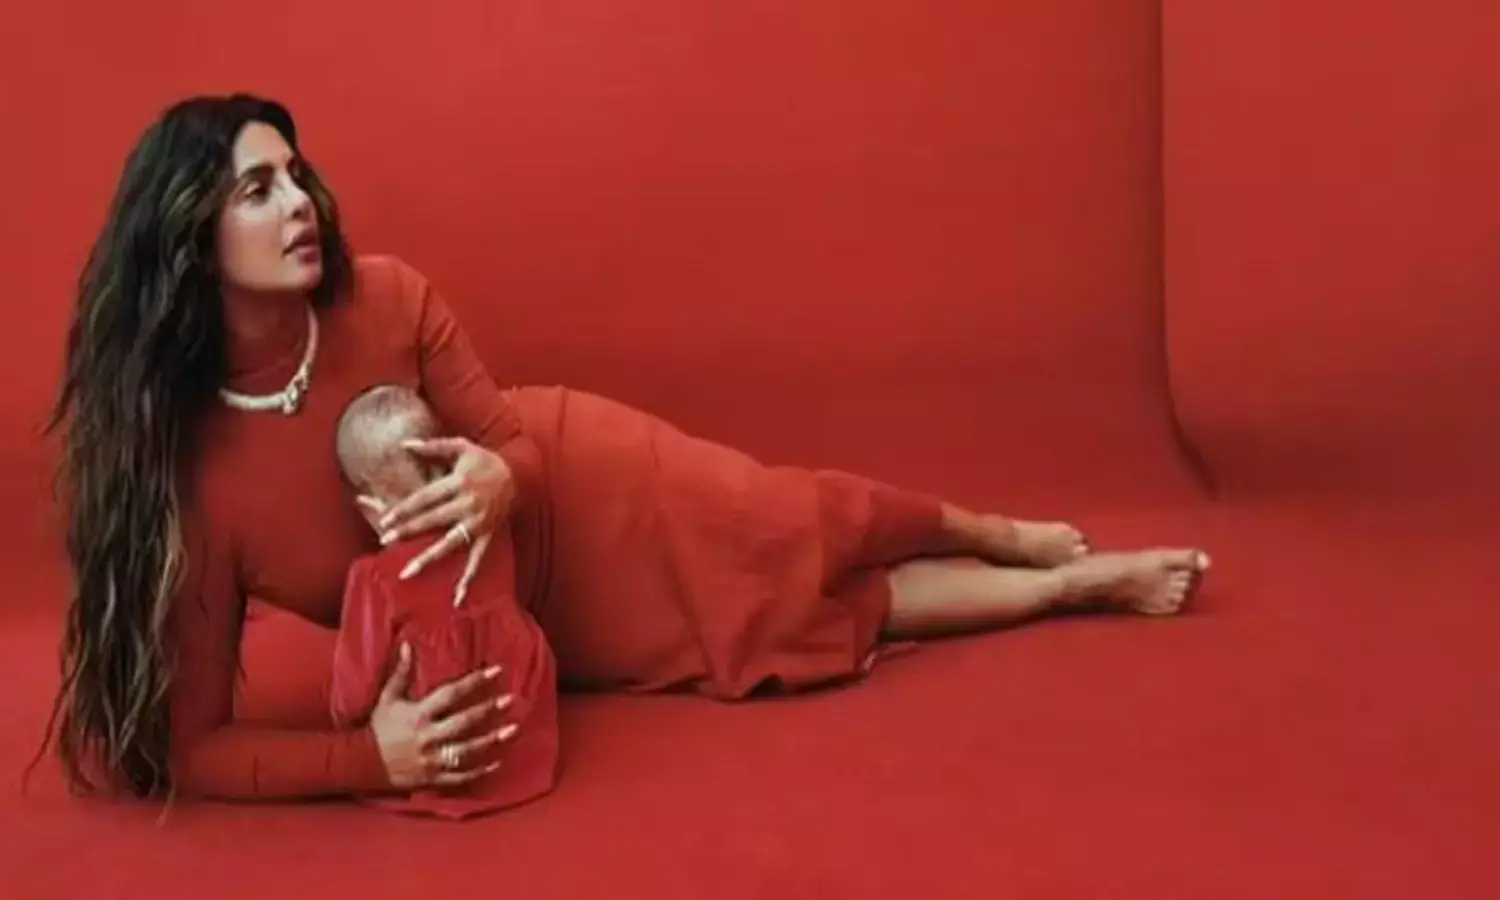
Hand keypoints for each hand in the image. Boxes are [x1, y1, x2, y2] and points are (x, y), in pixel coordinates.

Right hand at [368, 642, 519, 789]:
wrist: (361, 763)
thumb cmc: (378, 727)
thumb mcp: (387, 698)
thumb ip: (401, 673)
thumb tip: (407, 645)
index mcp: (419, 714)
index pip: (451, 694)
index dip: (474, 681)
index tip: (496, 671)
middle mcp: (428, 736)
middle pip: (464, 722)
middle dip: (488, 710)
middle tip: (511, 700)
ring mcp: (431, 759)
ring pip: (466, 750)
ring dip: (490, 740)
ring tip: (512, 730)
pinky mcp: (432, 778)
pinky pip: (459, 777)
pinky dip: (478, 772)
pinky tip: (496, 764)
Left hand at [373, 436, 515, 579]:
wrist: (520, 475)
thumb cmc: (484, 460)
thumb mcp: (461, 446)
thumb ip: (432, 446)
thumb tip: (404, 444)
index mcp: (460, 482)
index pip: (425, 498)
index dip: (404, 509)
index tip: (384, 519)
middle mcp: (469, 504)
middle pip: (432, 520)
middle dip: (407, 531)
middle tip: (384, 540)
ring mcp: (479, 523)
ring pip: (449, 544)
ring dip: (426, 558)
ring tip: (405, 572)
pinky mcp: (488, 535)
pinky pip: (477, 560)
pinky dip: (468, 579)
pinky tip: (456, 597)